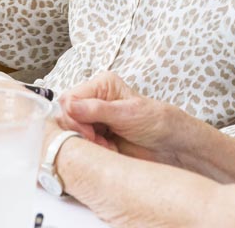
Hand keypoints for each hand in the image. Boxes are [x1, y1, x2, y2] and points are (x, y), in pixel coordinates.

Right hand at [58, 72, 182, 165]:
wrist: (169, 145)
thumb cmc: (155, 122)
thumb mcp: (127, 114)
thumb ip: (96, 110)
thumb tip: (69, 105)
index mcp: (102, 85)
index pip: (69, 98)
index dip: (74, 117)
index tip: (89, 132)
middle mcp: (94, 99)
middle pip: (66, 115)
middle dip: (80, 131)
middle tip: (98, 140)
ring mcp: (93, 118)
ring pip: (71, 130)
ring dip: (86, 142)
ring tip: (106, 146)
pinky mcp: (95, 135)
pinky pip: (80, 142)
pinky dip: (91, 149)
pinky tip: (108, 149)